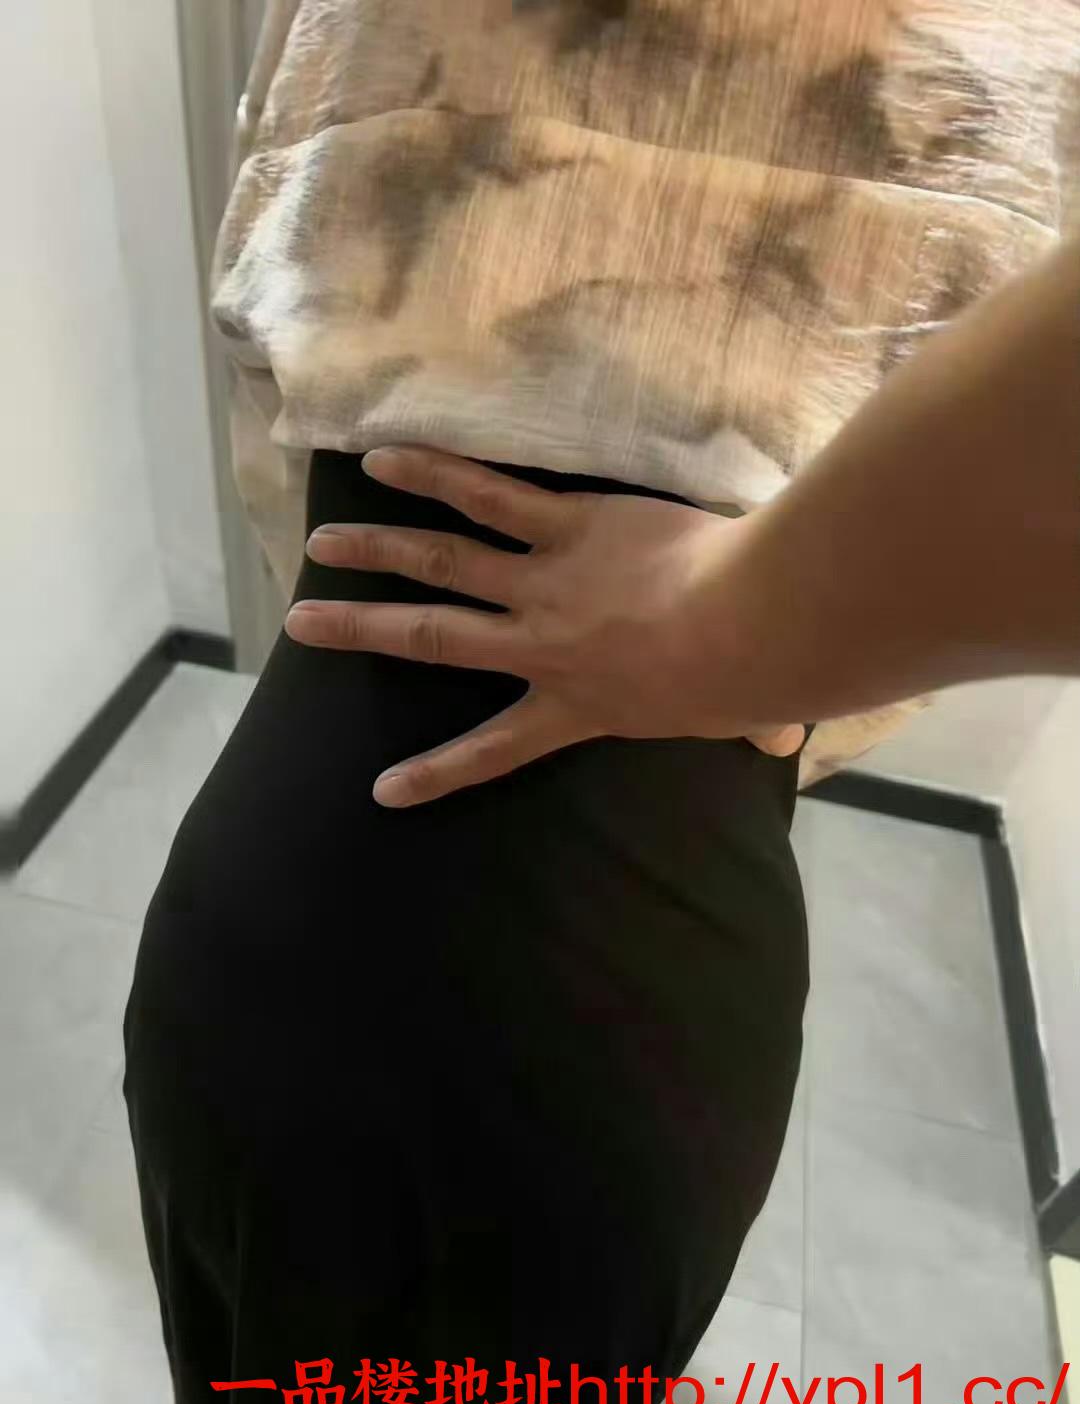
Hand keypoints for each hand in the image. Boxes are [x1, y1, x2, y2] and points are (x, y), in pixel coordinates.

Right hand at [285, 448, 805, 806]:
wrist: (743, 622)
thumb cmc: (742, 681)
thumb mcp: (736, 716)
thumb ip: (749, 728)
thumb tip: (784, 739)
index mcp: (574, 707)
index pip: (492, 751)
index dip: (434, 774)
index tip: (383, 790)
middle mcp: (539, 645)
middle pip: (430, 637)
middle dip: (360, 631)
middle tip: (303, 622)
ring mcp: (544, 580)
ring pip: (441, 560)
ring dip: (376, 548)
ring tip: (322, 541)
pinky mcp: (568, 522)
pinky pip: (487, 494)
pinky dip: (434, 473)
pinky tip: (386, 457)